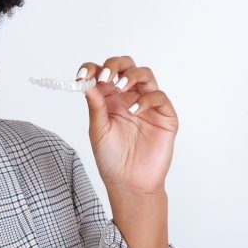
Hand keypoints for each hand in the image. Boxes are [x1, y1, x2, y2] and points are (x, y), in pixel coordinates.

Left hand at [77, 56, 178, 195]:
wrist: (129, 182)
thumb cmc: (111, 158)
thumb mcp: (97, 129)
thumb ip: (95, 105)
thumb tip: (87, 82)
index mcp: (108, 98)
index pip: (102, 73)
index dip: (92, 69)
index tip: (83, 76)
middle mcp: (128, 97)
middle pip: (126, 66)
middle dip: (115, 65)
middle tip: (107, 76)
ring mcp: (147, 104)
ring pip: (145, 74)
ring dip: (131, 76)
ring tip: (120, 88)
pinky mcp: (164, 115)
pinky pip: (158, 97)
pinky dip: (146, 99)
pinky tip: (133, 111)